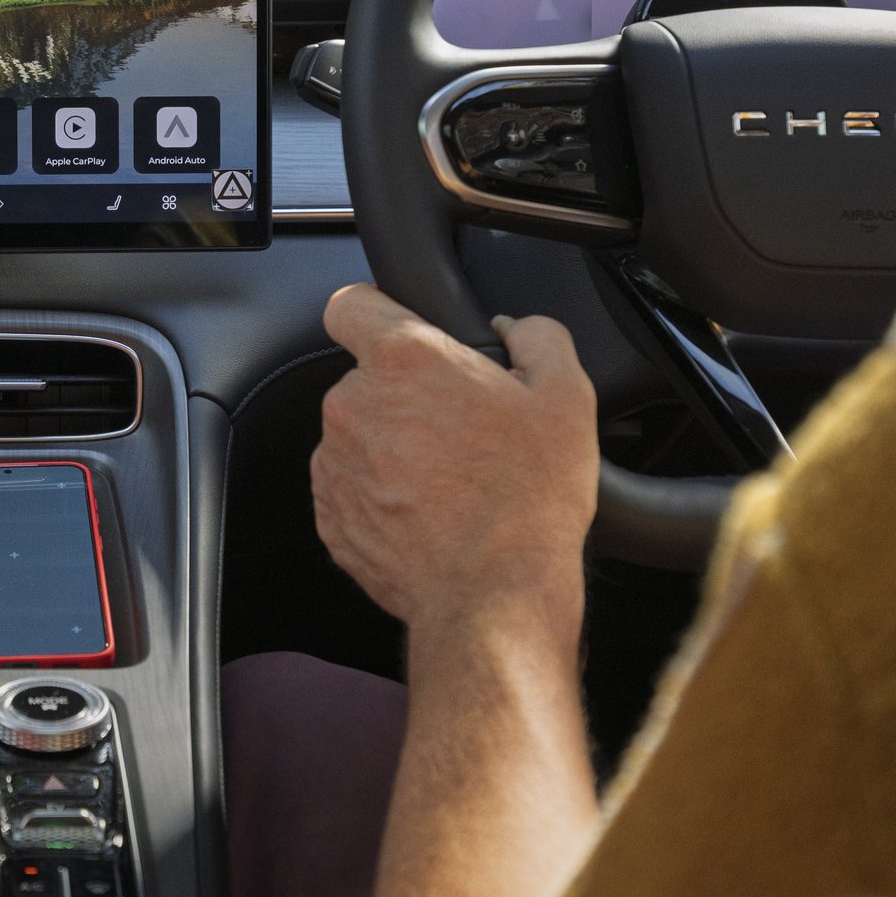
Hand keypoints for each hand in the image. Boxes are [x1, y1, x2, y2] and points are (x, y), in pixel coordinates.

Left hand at [310, 284, 596, 638]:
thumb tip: (516, 329)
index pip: (350, 304)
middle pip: (365, 379)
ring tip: (448, 480)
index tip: (397, 331)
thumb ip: (538, 337)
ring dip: (390, 448)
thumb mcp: (566, 395)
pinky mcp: (329, 515)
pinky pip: (350, 488)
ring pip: (356, 436)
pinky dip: (379, 495)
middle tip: (459, 428)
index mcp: (403, 360)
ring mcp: (333, 463)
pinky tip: (428, 514)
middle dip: (404, 395)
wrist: (494, 592)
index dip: (375, 311)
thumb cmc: (528, 497)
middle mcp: (353, 405)